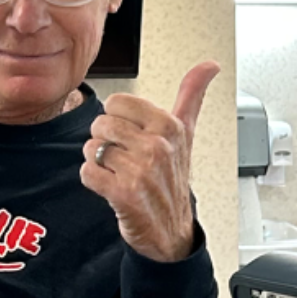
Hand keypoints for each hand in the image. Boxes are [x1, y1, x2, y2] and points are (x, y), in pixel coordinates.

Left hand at [81, 62, 219, 261]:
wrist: (170, 232)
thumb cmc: (172, 180)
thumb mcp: (185, 134)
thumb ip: (193, 95)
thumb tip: (209, 65)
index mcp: (169, 126)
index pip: (117, 102)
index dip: (118, 120)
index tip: (132, 136)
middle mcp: (157, 147)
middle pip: (101, 124)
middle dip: (105, 141)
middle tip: (123, 158)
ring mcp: (141, 171)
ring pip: (91, 148)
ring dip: (98, 162)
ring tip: (117, 173)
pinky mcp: (124, 194)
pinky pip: (87, 172)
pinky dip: (92, 180)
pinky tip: (110, 187)